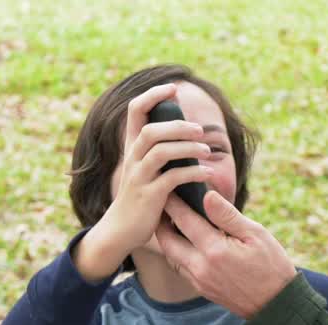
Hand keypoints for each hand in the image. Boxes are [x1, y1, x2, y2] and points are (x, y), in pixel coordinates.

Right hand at [73, 83, 214, 280]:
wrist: (119, 232)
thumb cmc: (138, 198)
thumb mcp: (144, 170)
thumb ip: (158, 151)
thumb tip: (185, 131)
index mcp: (132, 148)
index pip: (134, 110)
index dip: (152, 95)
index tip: (173, 89)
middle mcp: (132, 159)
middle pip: (152, 129)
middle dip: (179, 126)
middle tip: (200, 131)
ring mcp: (139, 177)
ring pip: (161, 151)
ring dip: (188, 148)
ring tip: (206, 152)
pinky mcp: (149, 196)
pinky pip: (172, 178)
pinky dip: (193, 173)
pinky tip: (208, 174)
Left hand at [155, 191, 296, 318]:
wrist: (276, 304)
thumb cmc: (271, 265)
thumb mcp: (255, 235)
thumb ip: (227, 216)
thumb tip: (207, 195)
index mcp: (214, 250)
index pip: (184, 220)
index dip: (173, 203)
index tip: (167, 189)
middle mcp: (200, 266)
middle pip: (166, 240)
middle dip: (160, 221)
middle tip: (161, 204)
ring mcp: (198, 280)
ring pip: (170, 255)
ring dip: (166, 238)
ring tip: (168, 220)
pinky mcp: (200, 288)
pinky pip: (179, 267)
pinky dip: (176, 252)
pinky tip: (182, 242)